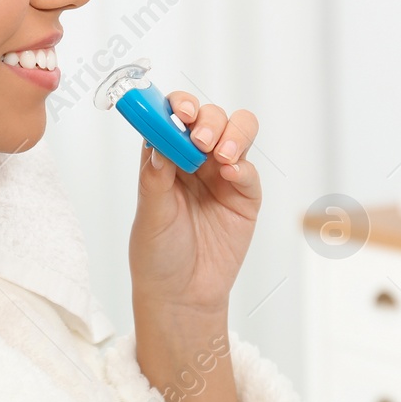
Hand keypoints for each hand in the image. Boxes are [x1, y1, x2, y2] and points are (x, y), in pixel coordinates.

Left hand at [129, 93, 261, 317]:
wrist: (183, 296)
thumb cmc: (158, 255)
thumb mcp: (150, 216)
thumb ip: (155, 178)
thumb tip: (157, 141)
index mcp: (165, 157)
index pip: (173, 116)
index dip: (177, 105)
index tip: (179, 111)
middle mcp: (194, 160)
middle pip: (209, 117)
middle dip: (207, 120)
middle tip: (200, 140)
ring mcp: (222, 175)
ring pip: (237, 132)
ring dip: (232, 133)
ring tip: (221, 155)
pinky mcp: (244, 195)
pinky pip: (250, 170)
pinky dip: (243, 166)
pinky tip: (231, 175)